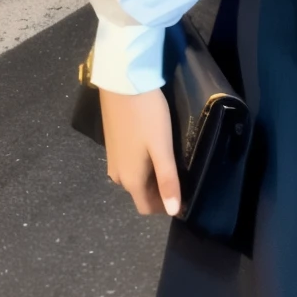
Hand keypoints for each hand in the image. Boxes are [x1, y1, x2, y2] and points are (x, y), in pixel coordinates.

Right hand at [99, 86, 181, 217]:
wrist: (122, 85)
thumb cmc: (147, 117)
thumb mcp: (162, 148)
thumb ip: (168, 180)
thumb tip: (173, 211)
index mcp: (130, 180)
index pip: (147, 207)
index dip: (165, 206)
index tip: (184, 196)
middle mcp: (118, 175)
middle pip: (140, 194)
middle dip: (159, 192)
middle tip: (182, 177)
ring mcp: (112, 159)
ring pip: (134, 179)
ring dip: (151, 178)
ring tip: (170, 163)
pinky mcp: (112, 145)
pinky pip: (128, 165)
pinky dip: (142, 166)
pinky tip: (155, 150)